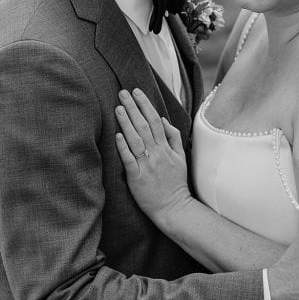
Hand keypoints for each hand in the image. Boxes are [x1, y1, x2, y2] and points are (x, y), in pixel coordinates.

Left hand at [114, 88, 190, 223]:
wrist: (174, 208)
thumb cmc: (175, 183)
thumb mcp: (181, 158)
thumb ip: (173, 137)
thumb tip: (163, 119)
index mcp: (166, 148)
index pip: (155, 120)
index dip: (145, 104)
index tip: (136, 91)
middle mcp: (157, 154)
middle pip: (144, 126)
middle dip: (133, 107)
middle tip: (122, 92)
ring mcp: (147, 165)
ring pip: (136, 139)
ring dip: (126, 122)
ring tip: (118, 108)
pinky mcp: (137, 178)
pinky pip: (130, 160)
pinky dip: (124, 147)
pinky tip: (117, 135)